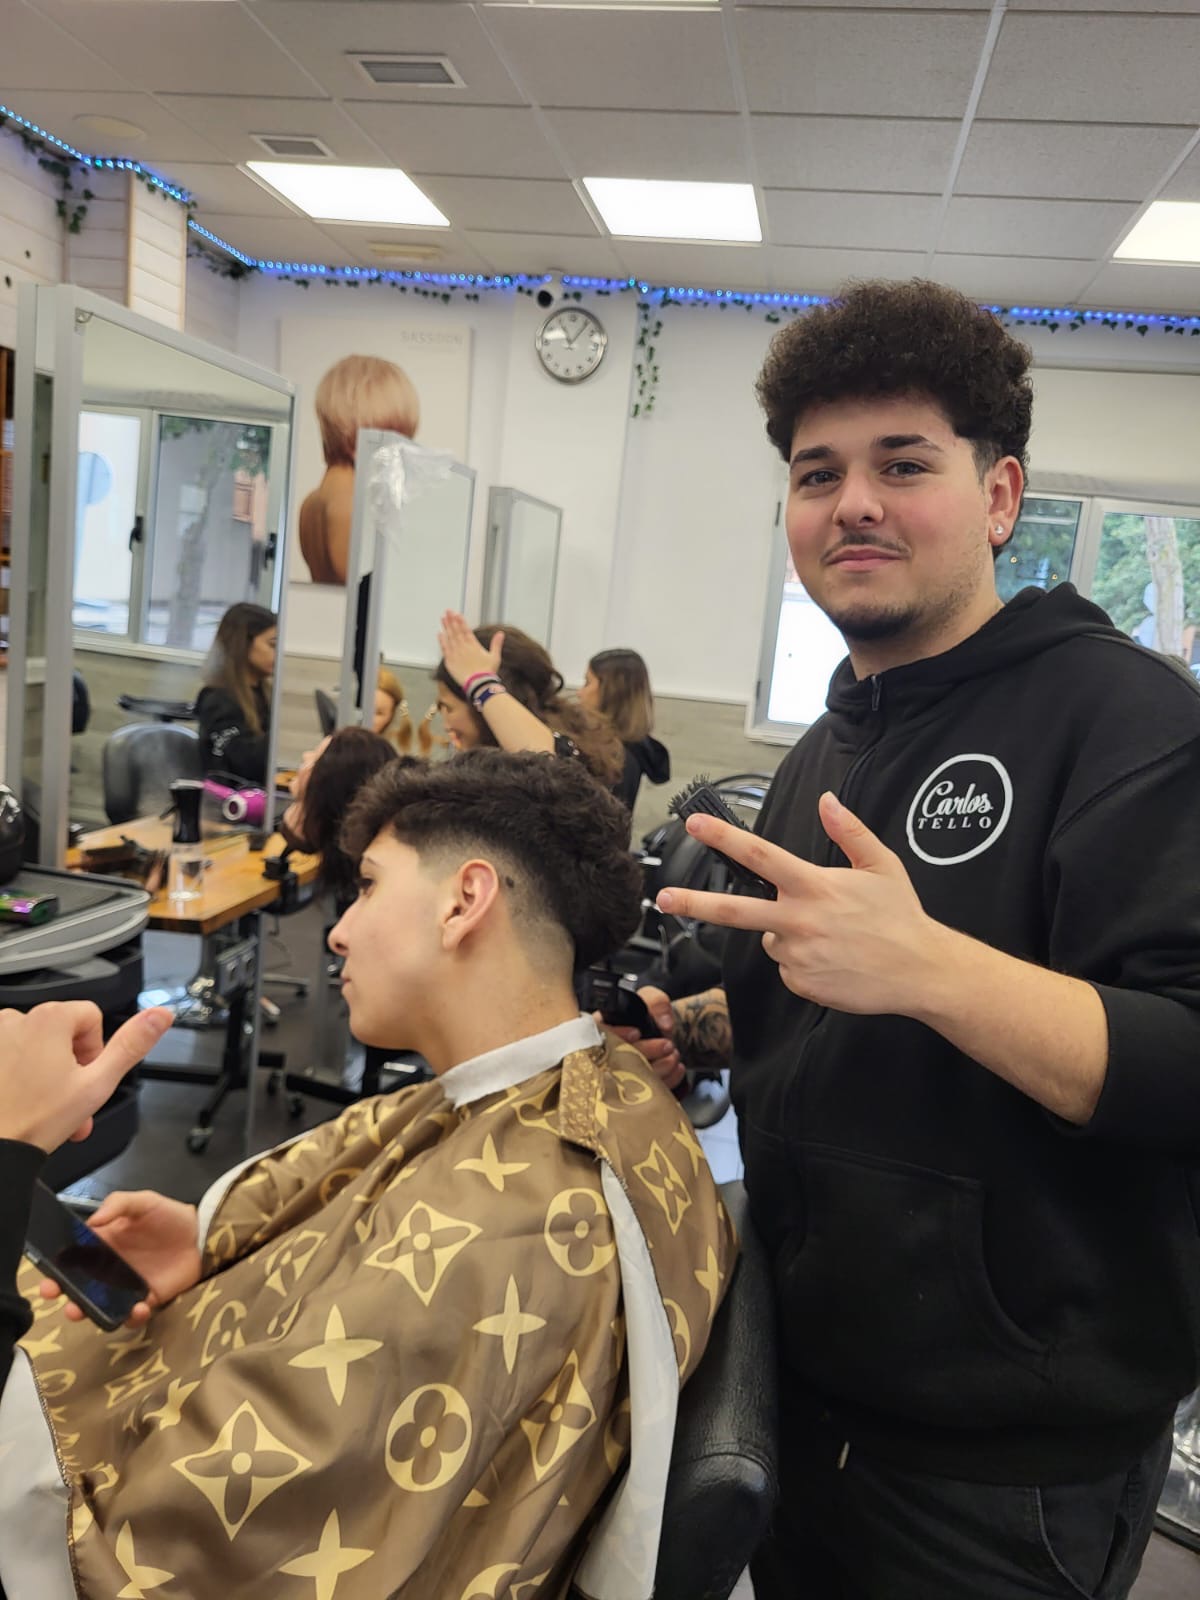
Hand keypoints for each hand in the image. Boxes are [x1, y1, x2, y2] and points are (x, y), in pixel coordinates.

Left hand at [0, 1004, 172, 1153]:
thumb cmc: (35, 1121)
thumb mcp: (98, 1084)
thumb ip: (131, 1045)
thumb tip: (159, 1016)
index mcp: (50, 1019)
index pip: (91, 1018)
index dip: (96, 1051)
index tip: (85, 1077)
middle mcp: (17, 1020)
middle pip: (64, 1032)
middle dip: (72, 1066)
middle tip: (69, 1098)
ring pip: (38, 1044)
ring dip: (47, 1070)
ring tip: (46, 1103)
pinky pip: (12, 1053)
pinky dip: (21, 1073)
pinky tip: (24, 1100)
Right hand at [39, 1189, 201, 1326]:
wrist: (202, 1232)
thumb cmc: (168, 1215)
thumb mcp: (143, 1201)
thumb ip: (118, 1204)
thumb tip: (92, 1220)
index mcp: (103, 1246)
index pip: (73, 1261)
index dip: (57, 1271)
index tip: (48, 1279)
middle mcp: (110, 1270)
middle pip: (81, 1289)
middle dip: (67, 1298)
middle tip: (63, 1300)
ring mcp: (127, 1287)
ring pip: (102, 1306)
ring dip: (92, 1312)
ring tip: (88, 1311)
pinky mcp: (148, 1299)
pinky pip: (133, 1314)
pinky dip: (132, 1315)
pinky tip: (138, 1307)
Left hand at [438, 610, 503, 689]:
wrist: (478, 684)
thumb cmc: (487, 672)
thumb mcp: (495, 657)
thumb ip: (496, 644)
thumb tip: (501, 633)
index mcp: (473, 645)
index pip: (465, 629)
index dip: (461, 621)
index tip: (457, 614)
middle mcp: (463, 647)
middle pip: (456, 631)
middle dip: (451, 620)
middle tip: (447, 611)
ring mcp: (455, 653)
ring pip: (449, 637)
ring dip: (446, 627)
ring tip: (443, 618)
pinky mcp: (450, 661)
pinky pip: (444, 649)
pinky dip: (441, 641)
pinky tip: (439, 634)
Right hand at [597, 985, 685, 1090]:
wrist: (659, 1034)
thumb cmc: (646, 1016)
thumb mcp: (649, 1000)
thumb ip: (656, 1002)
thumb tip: (664, 1023)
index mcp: (600, 1030)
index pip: (599, 1035)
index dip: (618, 1035)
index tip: (636, 1032)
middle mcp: (604, 1054)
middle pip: (617, 1059)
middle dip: (645, 1052)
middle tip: (668, 1045)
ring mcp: (619, 1074)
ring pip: (633, 1079)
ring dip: (659, 1068)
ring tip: (674, 1056)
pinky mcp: (634, 1089)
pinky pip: (646, 1091)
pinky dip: (667, 1080)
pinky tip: (677, 1070)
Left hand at [655, 792, 941, 1015]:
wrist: (921, 971)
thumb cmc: (901, 915)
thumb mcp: (881, 864)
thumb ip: (849, 830)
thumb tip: (826, 799)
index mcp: (815, 886)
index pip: (761, 856)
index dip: (724, 838)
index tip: (695, 824)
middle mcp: (799, 920)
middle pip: (734, 909)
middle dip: (693, 902)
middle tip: (662, 899)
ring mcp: (798, 955)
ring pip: (770, 938)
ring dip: (788, 934)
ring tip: (832, 937)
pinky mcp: (801, 983)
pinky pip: (787, 966)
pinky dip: (802, 962)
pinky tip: (833, 960)